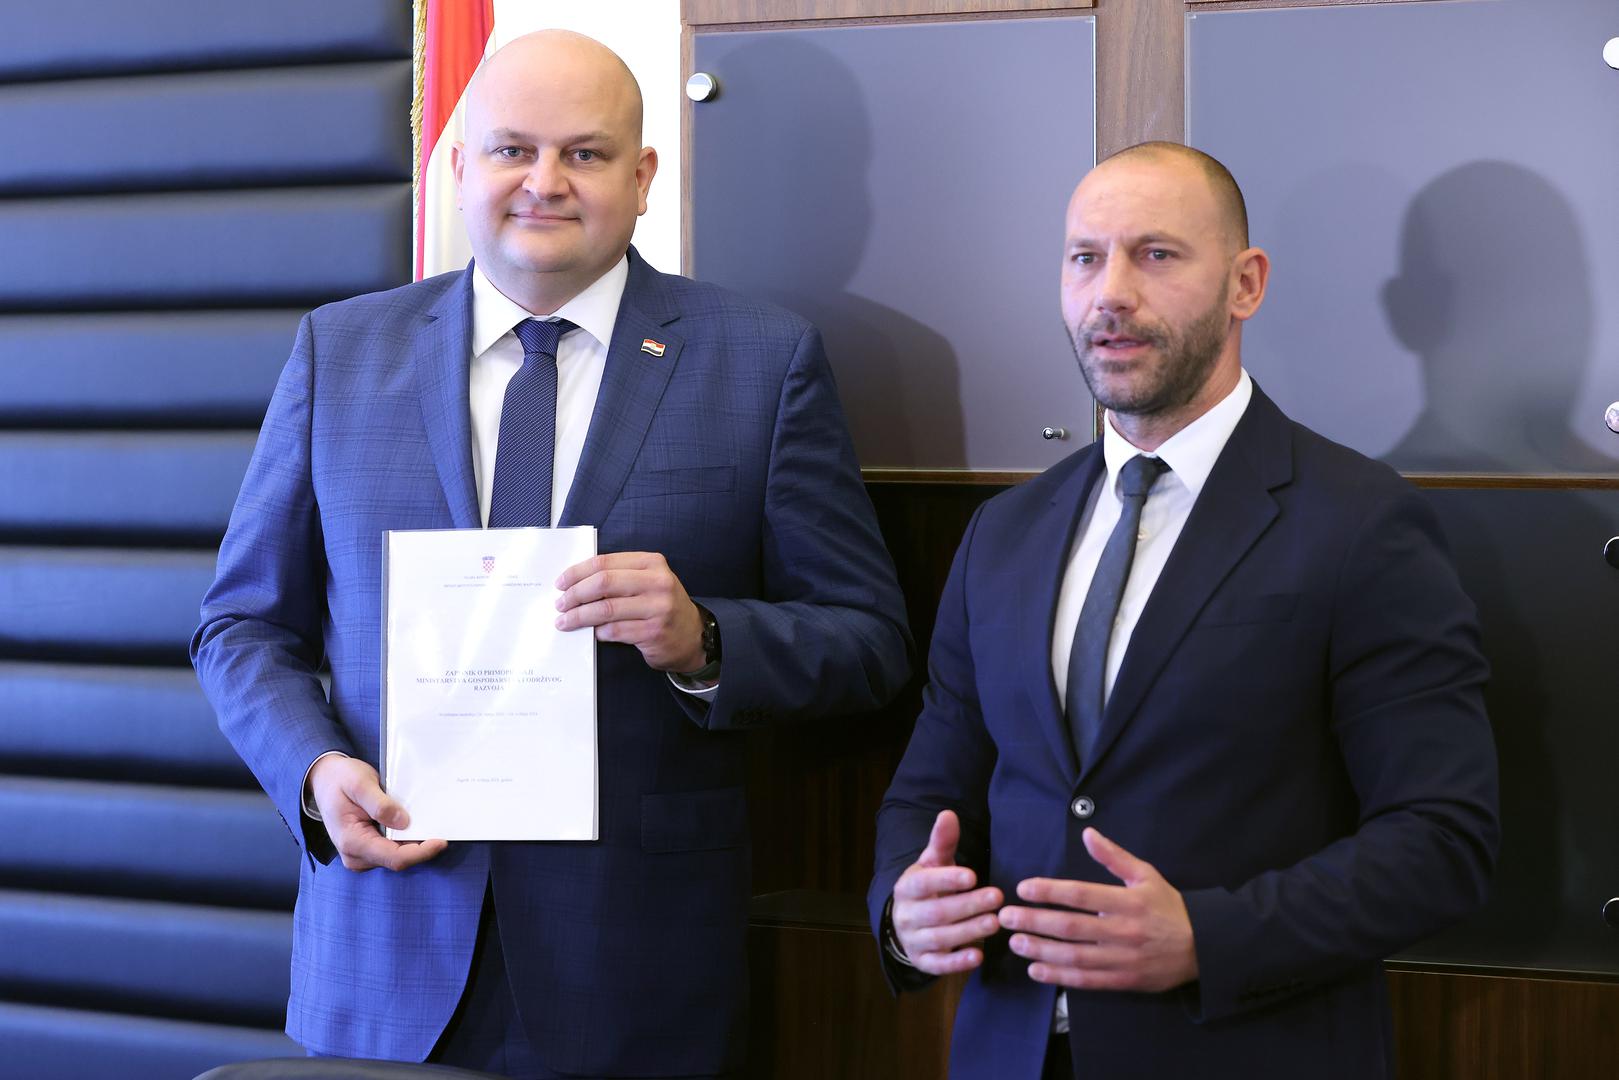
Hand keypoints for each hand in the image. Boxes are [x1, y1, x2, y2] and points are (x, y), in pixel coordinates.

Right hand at [308, 755, 447, 871]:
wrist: (326, 780)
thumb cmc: (340, 780)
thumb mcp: (360, 783)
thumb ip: (380, 804)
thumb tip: (403, 821)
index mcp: (352, 841)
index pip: (394, 857)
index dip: (421, 852)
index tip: (441, 841)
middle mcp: (356, 855)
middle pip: (398, 859)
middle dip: (421, 846)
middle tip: (441, 827)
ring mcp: (362, 855)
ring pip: (397, 856)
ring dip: (414, 843)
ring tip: (429, 823)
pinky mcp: (368, 850)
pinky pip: (393, 850)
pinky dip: (406, 839)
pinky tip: (416, 825)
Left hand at [554, 552, 705, 671]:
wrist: (692, 636)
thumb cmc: (661, 607)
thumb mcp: (647, 582)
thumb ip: (619, 576)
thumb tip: (576, 582)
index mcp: (652, 563)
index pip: (605, 562)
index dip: (577, 572)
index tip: (561, 583)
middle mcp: (658, 582)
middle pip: (604, 583)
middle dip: (575, 594)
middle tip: (560, 604)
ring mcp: (658, 608)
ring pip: (606, 609)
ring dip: (579, 616)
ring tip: (565, 621)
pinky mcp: (654, 632)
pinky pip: (615, 631)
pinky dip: (598, 632)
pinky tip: (591, 632)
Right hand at [890, 810, 1003, 975]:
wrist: (908, 922)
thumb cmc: (928, 887)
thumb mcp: (933, 863)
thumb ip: (942, 841)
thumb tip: (948, 814)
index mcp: (906, 887)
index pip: (923, 883)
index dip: (947, 879)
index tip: (973, 875)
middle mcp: (905, 916)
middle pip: (936, 912)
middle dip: (967, 905)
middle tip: (997, 898)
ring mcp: (913, 941)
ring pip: (940, 938)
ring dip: (968, 931)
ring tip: (995, 922)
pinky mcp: (923, 961)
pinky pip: (939, 965)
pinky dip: (958, 963)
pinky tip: (979, 956)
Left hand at [998, 827, 1196, 992]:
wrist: (1204, 948)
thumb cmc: (1169, 907)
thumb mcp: (1146, 875)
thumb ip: (1114, 856)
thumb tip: (1087, 833)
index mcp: (1128, 901)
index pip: (1081, 894)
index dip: (1050, 891)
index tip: (1023, 888)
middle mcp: (1123, 931)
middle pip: (1072, 927)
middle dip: (1035, 921)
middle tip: (1006, 917)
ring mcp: (1123, 959)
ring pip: (1074, 957)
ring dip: (1040, 950)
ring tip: (1015, 942)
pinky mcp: (1124, 981)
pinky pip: (1086, 981)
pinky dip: (1059, 977)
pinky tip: (1036, 970)